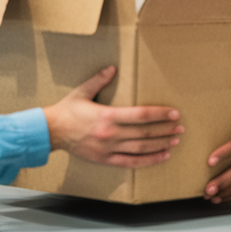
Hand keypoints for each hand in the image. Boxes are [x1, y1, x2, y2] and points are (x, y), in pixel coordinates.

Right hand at [43, 66, 182, 167]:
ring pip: (140, 149)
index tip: (173, 113)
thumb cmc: (66, 111)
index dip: (159, 114)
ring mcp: (108, 149)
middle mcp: (110, 134)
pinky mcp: (105, 160)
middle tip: (180, 127)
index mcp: (107, 116)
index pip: (141, 115)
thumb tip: (112, 68)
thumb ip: (99, 80)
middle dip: (165, 130)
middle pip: (144, 133)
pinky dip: (148, 161)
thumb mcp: (82, 92)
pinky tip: (161, 156)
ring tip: (175, 141)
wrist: (51, 132)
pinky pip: (131, 163)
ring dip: (160, 145)